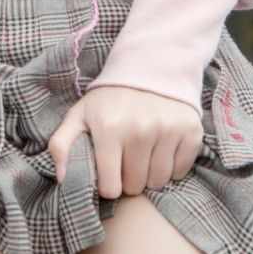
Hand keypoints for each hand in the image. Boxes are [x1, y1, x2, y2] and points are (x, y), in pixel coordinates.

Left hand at [46, 84, 202, 198]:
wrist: (150, 66)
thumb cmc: (110, 98)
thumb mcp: (80, 114)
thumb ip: (61, 144)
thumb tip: (61, 178)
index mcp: (109, 129)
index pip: (111, 187)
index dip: (109, 185)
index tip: (109, 174)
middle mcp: (140, 130)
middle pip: (135, 185)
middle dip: (129, 180)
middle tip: (127, 163)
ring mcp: (168, 131)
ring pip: (158, 181)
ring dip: (150, 175)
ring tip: (143, 158)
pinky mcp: (190, 131)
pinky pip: (181, 170)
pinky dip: (172, 167)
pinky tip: (162, 151)